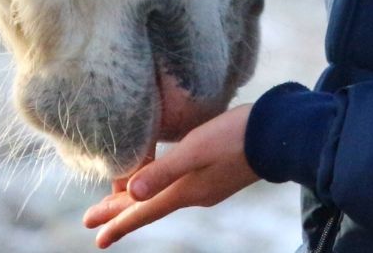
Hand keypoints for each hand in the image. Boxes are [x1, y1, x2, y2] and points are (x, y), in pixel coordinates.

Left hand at [83, 104, 256, 246]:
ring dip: (138, 199)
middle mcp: (194, 195)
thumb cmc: (235, 137)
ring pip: (163, 196)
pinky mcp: (217, 176)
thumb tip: (133, 191)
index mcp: (185, 191)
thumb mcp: (195, 149)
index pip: (143, 212)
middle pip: (149, 206)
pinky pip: (178, 187)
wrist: (279, 135)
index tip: (97, 237)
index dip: (117, 223)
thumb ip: (165, 170)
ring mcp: (207, 187)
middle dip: (120, 212)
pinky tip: (160, 177)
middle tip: (93, 220)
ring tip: (118, 199)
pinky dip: (159, 186)